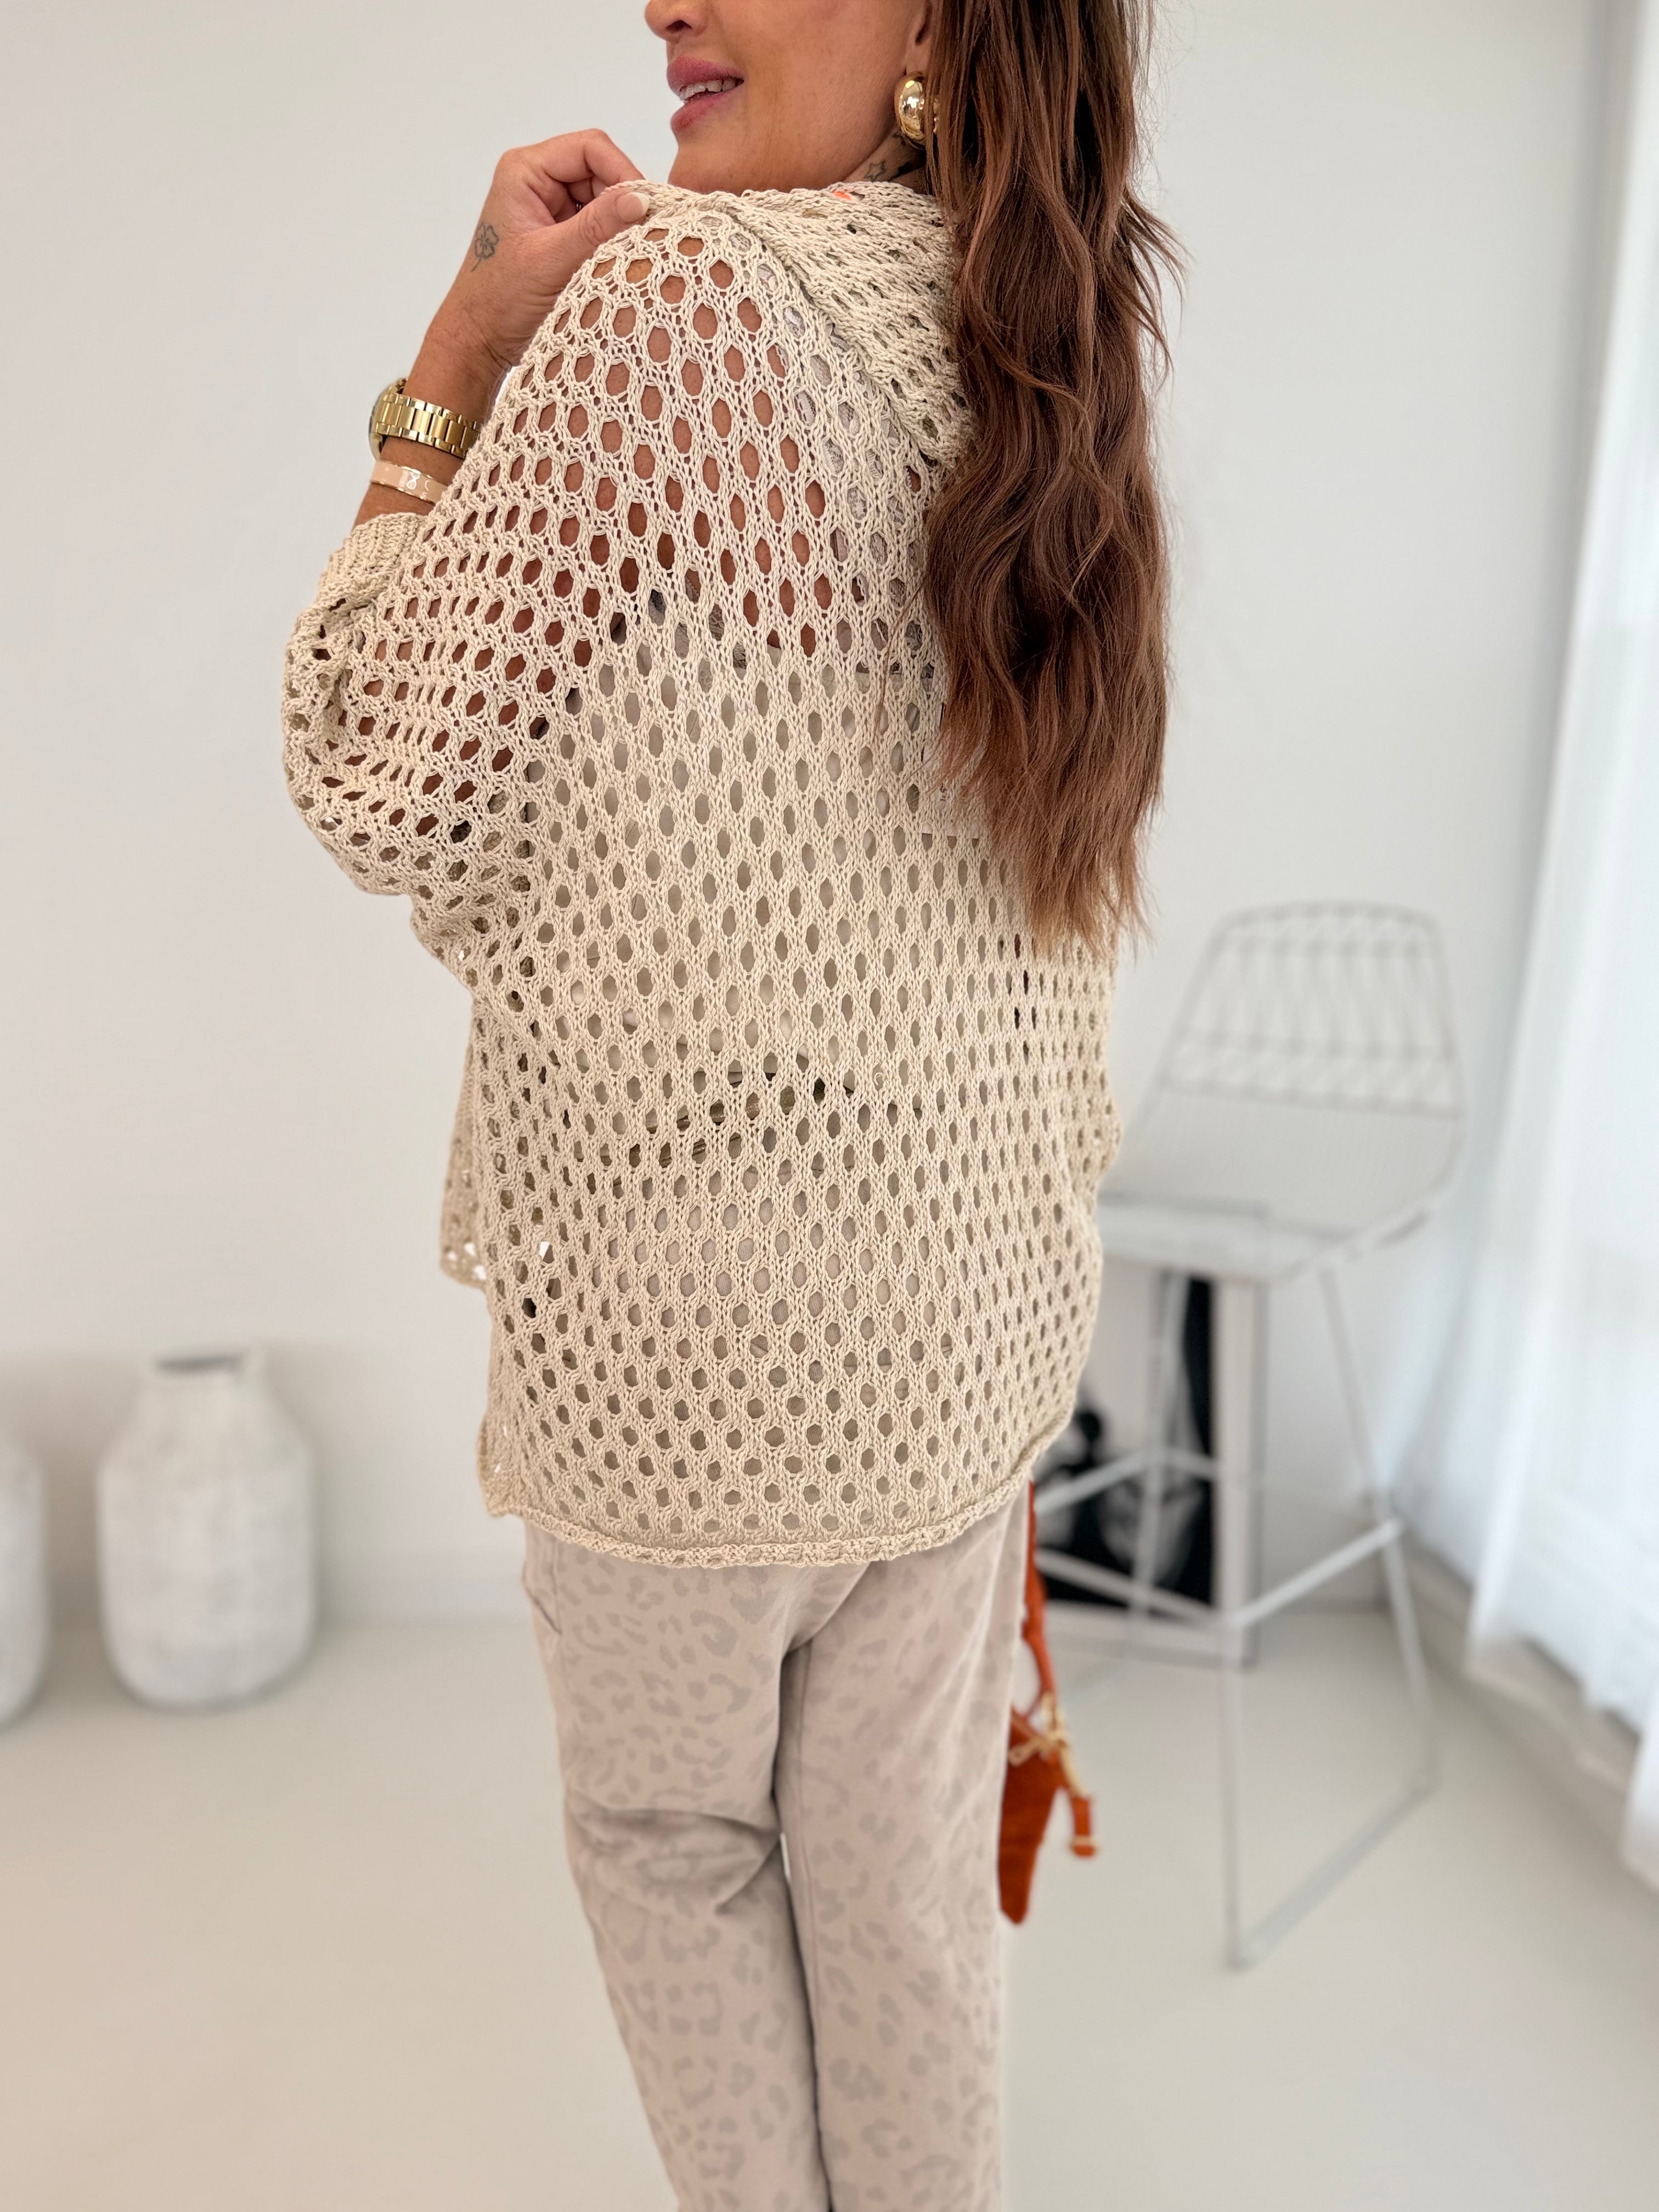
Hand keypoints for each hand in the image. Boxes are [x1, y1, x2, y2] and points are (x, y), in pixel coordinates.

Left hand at [422, 131, 647, 400]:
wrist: (479, 339)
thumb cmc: (499, 300)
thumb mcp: (553, 260)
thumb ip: (598, 226)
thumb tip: (642, 199)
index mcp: (524, 171)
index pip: (589, 148)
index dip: (623, 171)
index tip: (646, 208)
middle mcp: (535, 180)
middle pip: (599, 169)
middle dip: (622, 199)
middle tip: (642, 235)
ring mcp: (547, 205)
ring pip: (601, 197)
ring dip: (617, 223)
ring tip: (624, 253)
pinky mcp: (557, 230)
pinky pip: (595, 222)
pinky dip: (609, 238)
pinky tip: (612, 261)